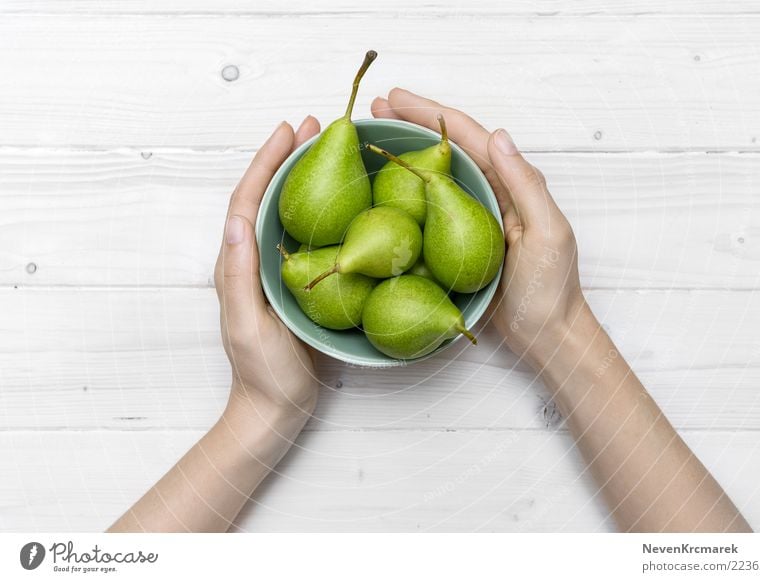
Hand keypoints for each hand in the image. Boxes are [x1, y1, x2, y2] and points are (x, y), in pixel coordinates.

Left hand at [214, 118, 321, 426]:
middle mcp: (253, 260)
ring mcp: (275, 271)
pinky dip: (320, 209)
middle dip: (286, 159)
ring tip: (329, 151)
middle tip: (315, 128)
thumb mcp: (250, 325)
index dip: (266, 163)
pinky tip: (342, 202)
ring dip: (304, 178)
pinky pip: (306, 236)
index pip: (247, 202)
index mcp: (238, 265)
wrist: (275, 408)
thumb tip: (237, 220)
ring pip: (287, 212)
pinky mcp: (296, 283)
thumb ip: (240, 276)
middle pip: (267, 197)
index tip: (289, 132)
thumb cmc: (264, 373)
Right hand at [372, 89, 585, 362]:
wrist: (545, 335)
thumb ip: (526, 186)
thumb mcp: (548, 233)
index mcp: (510, 184)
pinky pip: (427, 209)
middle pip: (446, 148)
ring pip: (433, 174)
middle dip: (411, 123)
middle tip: (375, 108)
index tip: (396, 98)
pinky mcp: (456, 243)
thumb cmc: (551, 289)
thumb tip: (499, 136)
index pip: (468, 138)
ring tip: (372, 135)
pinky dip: (405, 193)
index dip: (431, 113)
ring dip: (405, 152)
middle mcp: (489, 194)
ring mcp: (470, 218)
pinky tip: (383, 190)